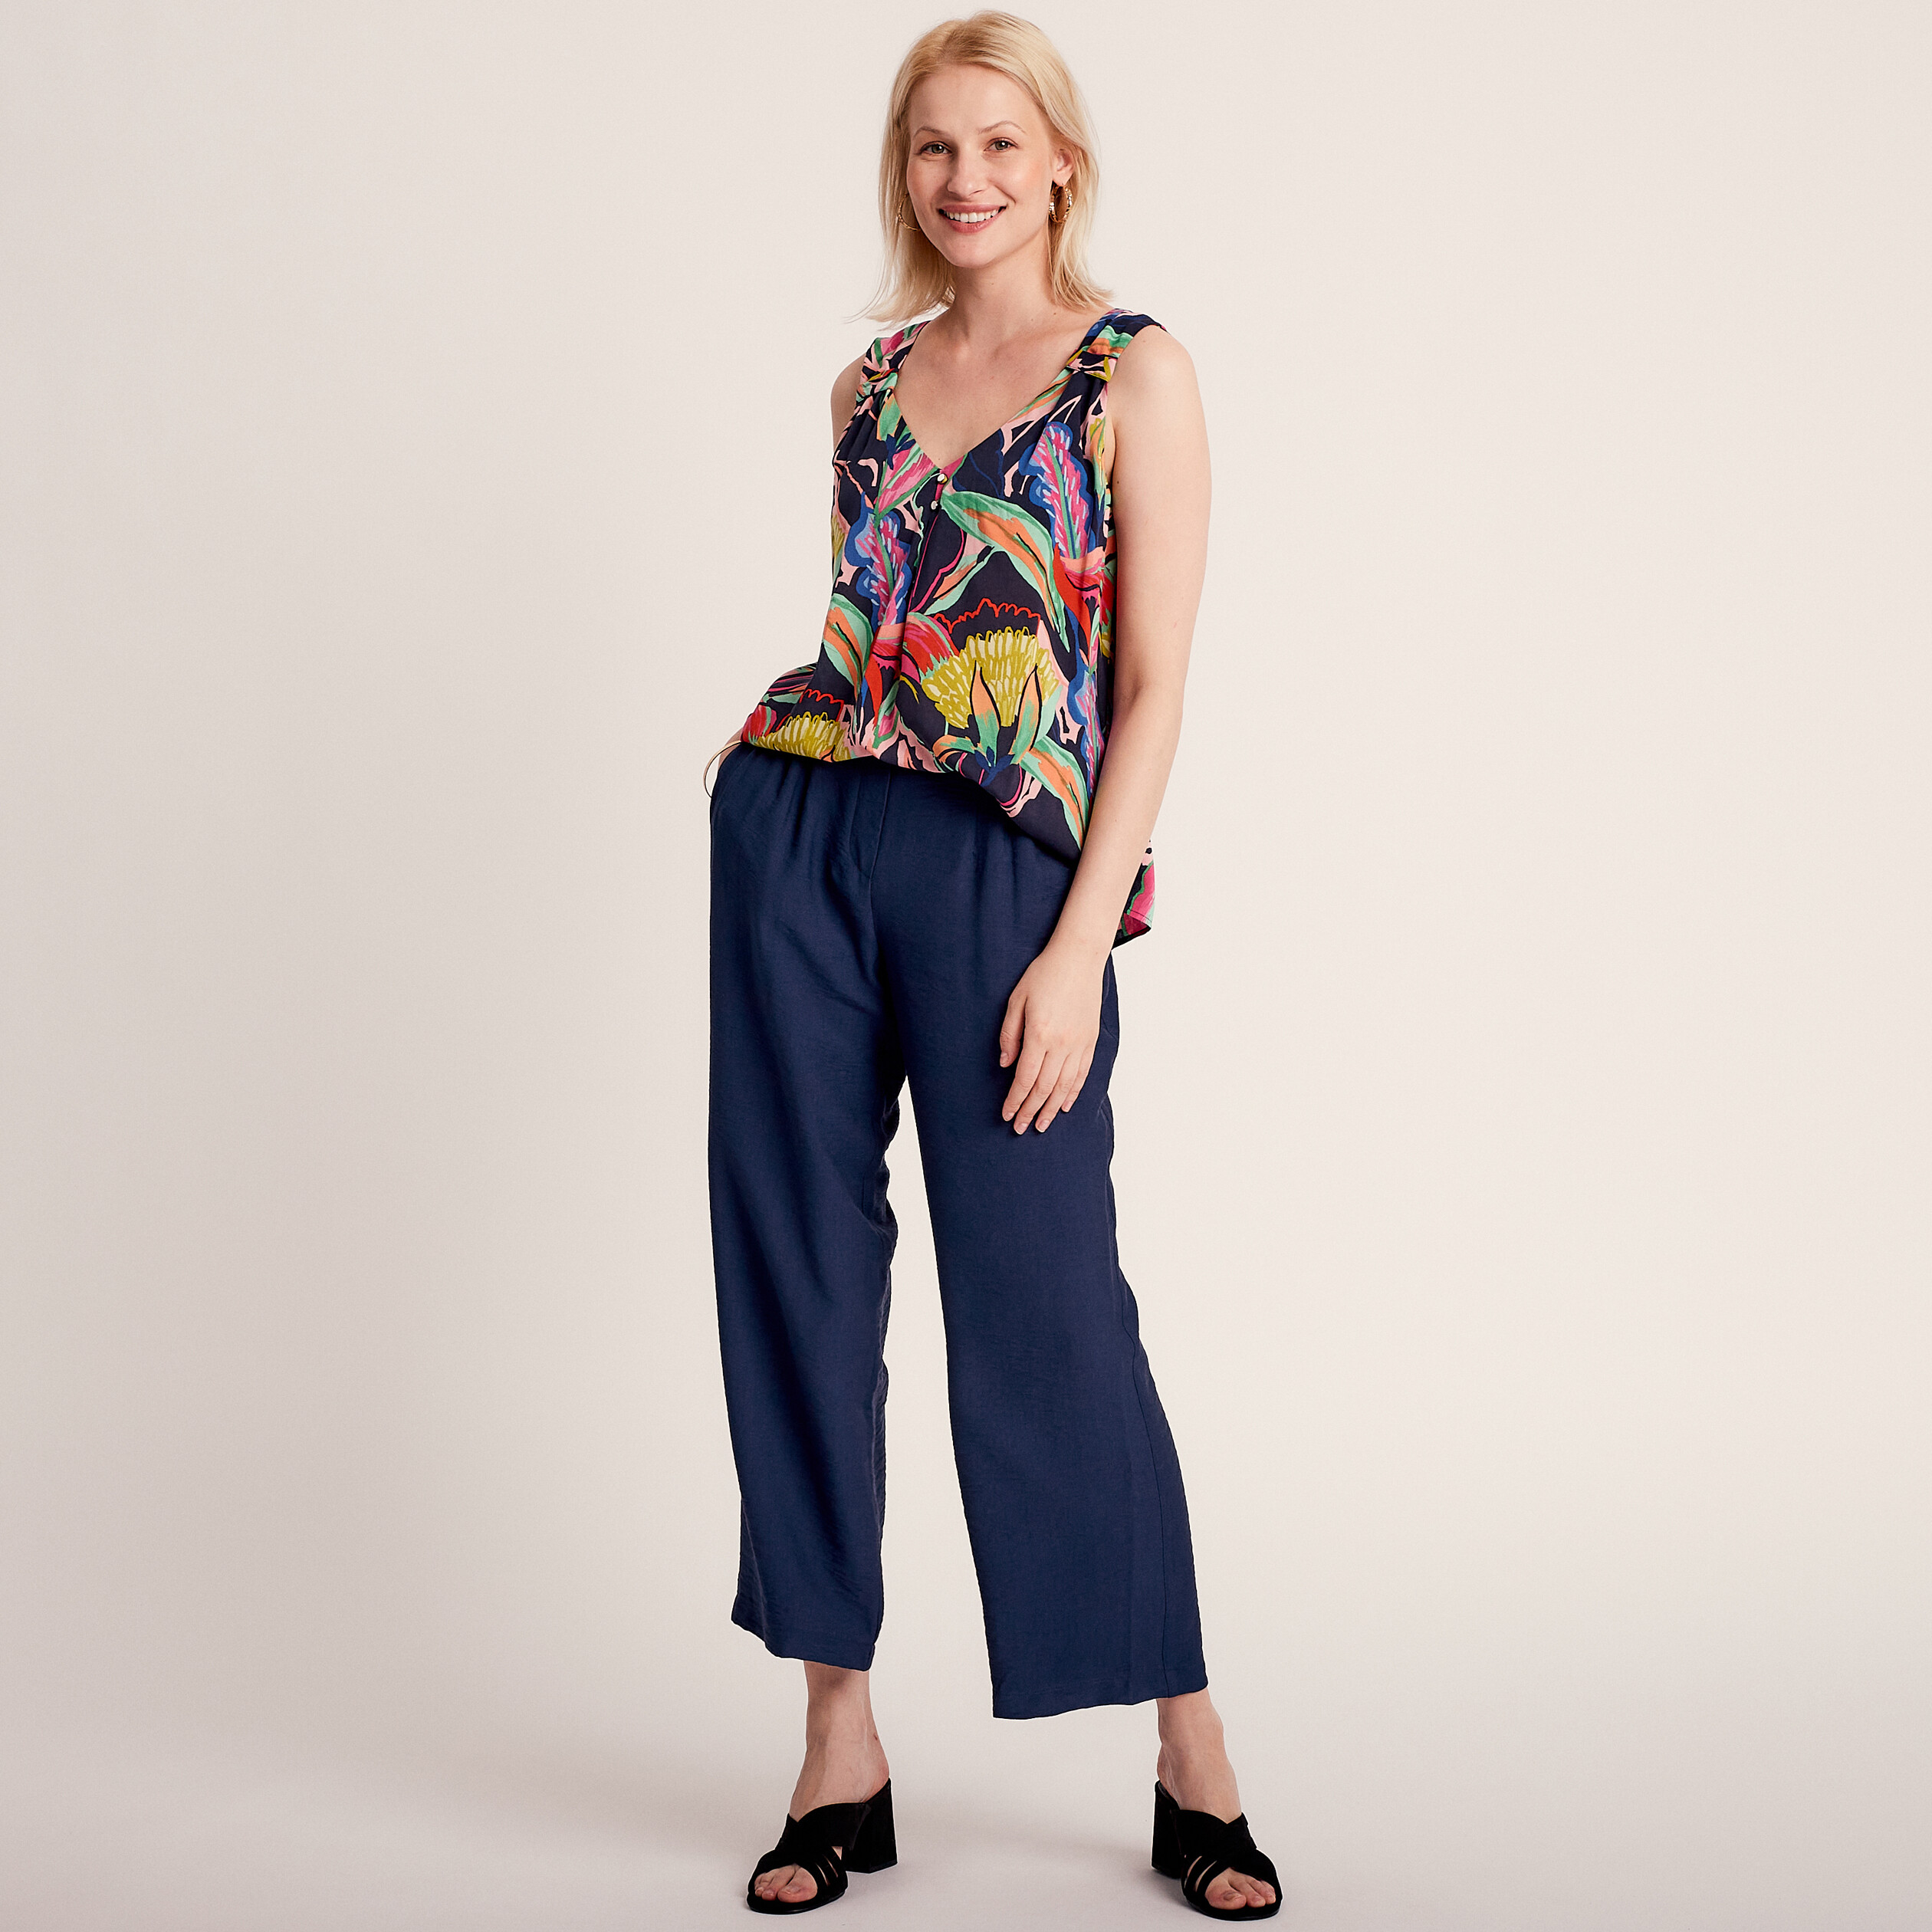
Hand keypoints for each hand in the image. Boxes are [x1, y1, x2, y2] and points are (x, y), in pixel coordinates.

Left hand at [998, 935, 1106, 1133]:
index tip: (1007, 1115)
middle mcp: (1061, 1044)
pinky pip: (1082, 1074)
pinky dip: (1073, 1092)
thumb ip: (1009, 1034)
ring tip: (1042, 1124)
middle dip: (1031, 1111)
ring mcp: (1079, 1043)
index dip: (1015, 1101)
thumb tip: (1006, 1065)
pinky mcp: (1091, 1040)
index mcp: (1039, 1034)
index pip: (1025, 1079)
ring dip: (1052, 1108)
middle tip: (1021, 1128)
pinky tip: (1065, 1105)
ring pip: (1064, 1086)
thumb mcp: (1016, 1000)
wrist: (1078, 957)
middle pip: (1044, 1088)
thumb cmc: (1043, 974)